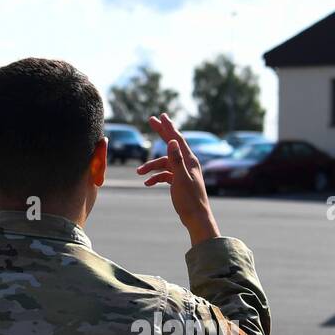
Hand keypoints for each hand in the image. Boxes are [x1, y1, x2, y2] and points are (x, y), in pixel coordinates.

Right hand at [137, 114, 219, 244]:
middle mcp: (187, 164)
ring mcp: (183, 173)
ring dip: (151, 167)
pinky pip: (165, 175)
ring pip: (164, 164)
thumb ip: (176, 160)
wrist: (196, 218)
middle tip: (151, 120)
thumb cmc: (190, 200)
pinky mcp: (179, 182)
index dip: (168, 127)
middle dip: (161, 133)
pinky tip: (147, 184)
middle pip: (171, 145)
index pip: (177, 139)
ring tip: (138, 173)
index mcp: (190, 161)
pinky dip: (156, 177)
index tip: (161, 116)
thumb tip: (172, 142)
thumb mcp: (181, 179)